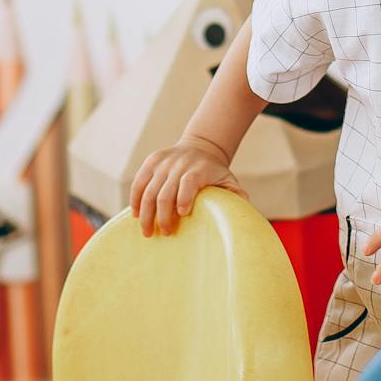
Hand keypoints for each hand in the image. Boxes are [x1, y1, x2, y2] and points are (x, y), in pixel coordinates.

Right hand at [129, 135, 247, 237]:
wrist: (200, 146)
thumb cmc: (214, 171)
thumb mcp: (228, 179)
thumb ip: (235, 194)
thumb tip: (246, 208)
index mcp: (198, 169)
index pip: (188, 182)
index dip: (184, 197)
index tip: (183, 214)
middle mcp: (178, 165)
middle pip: (165, 192)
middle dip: (162, 216)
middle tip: (164, 233)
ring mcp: (162, 163)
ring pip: (148, 190)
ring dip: (146, 213)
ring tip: (147, 231)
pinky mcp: (150, 162)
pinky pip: (138, 182)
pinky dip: (135, 199)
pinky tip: (136, 214)